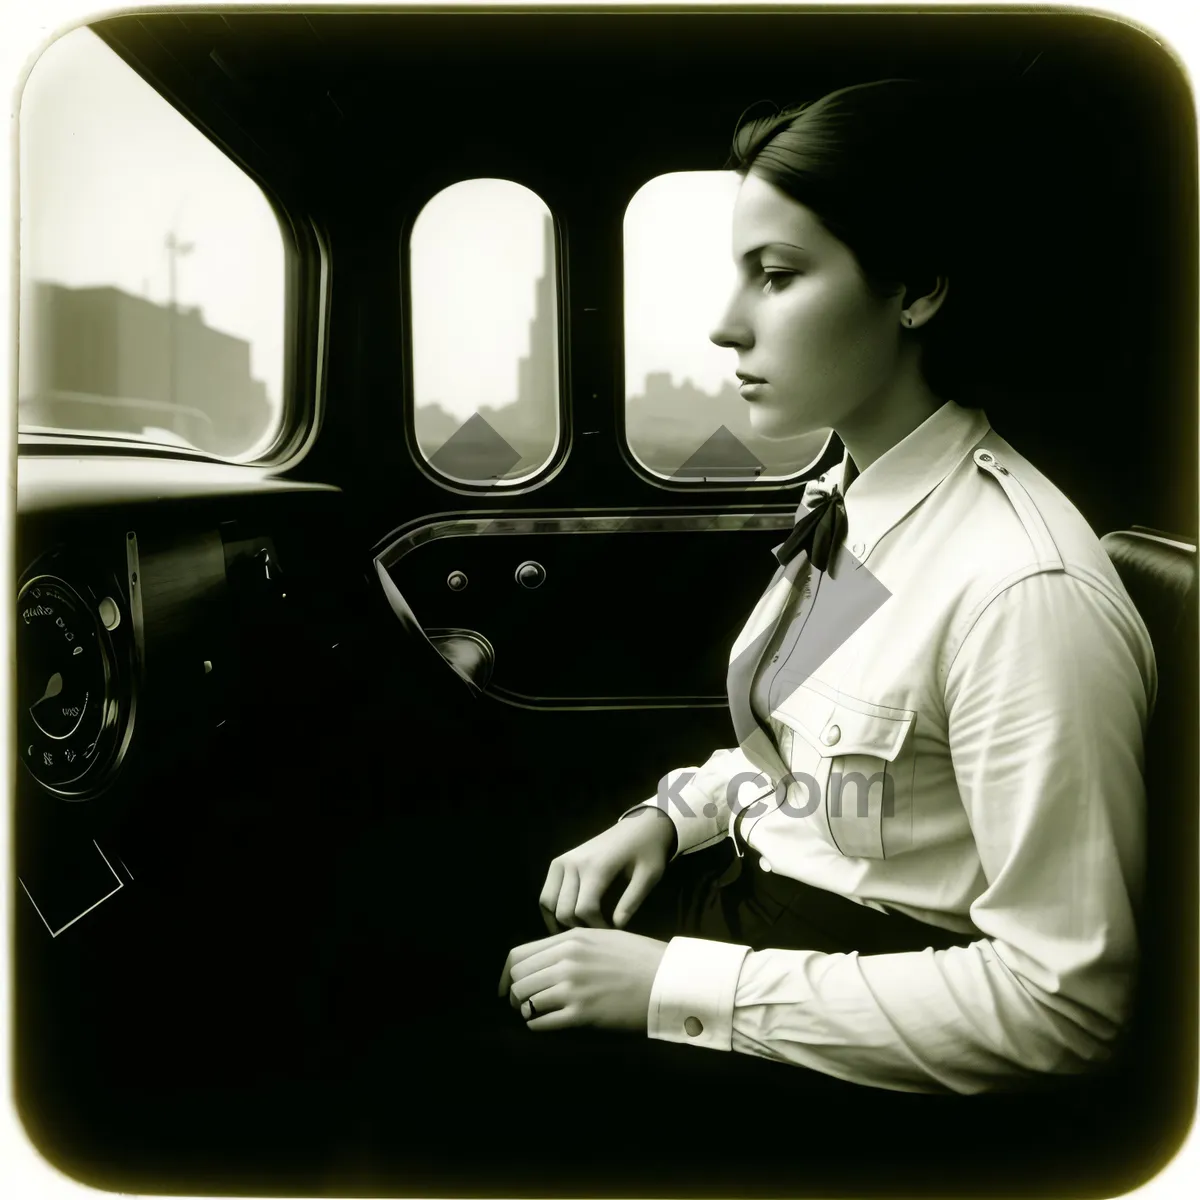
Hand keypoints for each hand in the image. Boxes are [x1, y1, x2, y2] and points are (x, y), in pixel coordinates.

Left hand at [497, 927, 668, 1032]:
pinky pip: (542, 1022)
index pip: (519, 954)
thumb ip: (571, 945)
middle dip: (516, 994)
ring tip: (537, 1014)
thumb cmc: (639, 958)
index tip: (505, 988)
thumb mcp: (602, 937)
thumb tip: (544, 960)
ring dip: (527, 1010)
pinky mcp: (581, 1013)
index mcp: (570, 939)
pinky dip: (538, 1025)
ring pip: (526, 1000)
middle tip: (524, 1004)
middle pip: (518, 978)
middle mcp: (566, 960)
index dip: (507, 974)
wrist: (666, 980)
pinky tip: (548, 1024)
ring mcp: (572, 987)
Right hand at [539, 808, 674, 933]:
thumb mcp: (649, 876)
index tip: (612, 933)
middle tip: (597, 934)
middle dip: (580, 927)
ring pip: (547, 902)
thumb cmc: (648, 851)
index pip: (584, 910)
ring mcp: (562, 861)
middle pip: (564, 910)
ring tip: (580, 930)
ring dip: (560, 921)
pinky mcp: (558, 862)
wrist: (639, 825)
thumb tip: (616, 928)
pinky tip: (567, 920)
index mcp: (596, 867)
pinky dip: (552, 909)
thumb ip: (632, 902)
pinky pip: (546, 892)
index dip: (597, 928)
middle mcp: (573, 863)